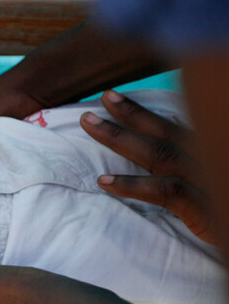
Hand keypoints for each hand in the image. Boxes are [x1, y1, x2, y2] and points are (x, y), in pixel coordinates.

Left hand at [81, 90, 214, 243]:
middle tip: (99, 99)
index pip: (173, 126)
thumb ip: (192, 160)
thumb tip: (161, 150)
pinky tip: (104, 182)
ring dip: (120, 138)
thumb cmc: (225, 200)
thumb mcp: (212, 175)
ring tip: (88, 124)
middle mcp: (210, 155)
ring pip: (160, 153)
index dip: (141, 112)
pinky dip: (134, 185)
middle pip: (165, 132)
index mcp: (209, 147)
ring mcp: (208, 178)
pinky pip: (166, 191)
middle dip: (129, 114)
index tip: (112, 96)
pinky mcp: (204, 207)